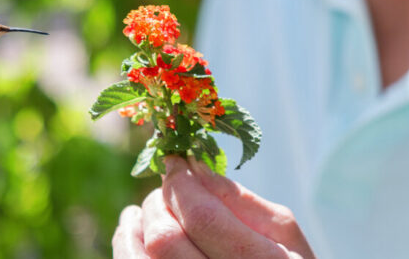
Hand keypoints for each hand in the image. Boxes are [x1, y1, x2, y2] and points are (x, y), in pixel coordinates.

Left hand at [112, 156, 314, 257]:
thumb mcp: (282, 232)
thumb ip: (238, 199)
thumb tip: (193, 166)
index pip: (202, 216)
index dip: (180, 183)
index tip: (174, 162)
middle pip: (165, 239)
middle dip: (159, 203)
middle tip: (166, 189)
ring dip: (135, 226)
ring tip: (138, 211)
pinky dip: (126, 247)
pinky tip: (132, 232)